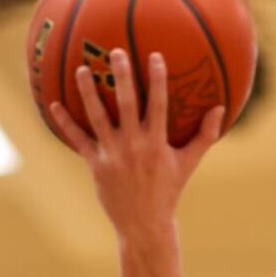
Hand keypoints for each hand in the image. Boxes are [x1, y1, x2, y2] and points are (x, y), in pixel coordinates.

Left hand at [49, 48, 223, 237]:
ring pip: (98, 118)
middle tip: (115, 51)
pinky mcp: (96, 166)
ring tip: (81, 69)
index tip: (154, 55)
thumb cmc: (168, 191)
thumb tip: (221, 108)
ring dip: (88, 93)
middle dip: (122, 76)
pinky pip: (79, 140)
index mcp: (156, 143)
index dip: (157, 80)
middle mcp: (134, 146)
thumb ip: (204, 136)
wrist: (144, 226)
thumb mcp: (188, 164)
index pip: (159, 104)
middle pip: (126, 104)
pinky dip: (66, 123)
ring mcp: (113, 155)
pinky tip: (54, 104)